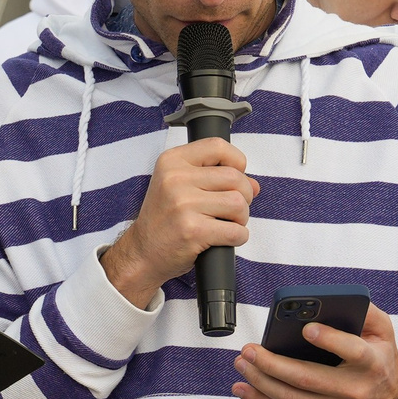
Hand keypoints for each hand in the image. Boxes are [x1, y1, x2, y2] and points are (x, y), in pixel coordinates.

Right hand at [100, 137, 256, 308]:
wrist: (142, 252)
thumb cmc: (164, 219)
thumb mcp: (180, 187)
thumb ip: (216, 178)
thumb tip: (254, 185)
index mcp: (171, 161)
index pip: (217, 146)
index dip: (237, 161)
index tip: (235, 177)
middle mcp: (175, 179)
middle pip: (235, 177)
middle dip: (243, 196)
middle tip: (231, 209)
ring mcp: (183, 205)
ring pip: (238, 204)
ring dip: (241, 218)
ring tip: (226, 223)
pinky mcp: (193, 231)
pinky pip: (236, 231)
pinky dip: (238, 237)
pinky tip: (224, 239)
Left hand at [233, 305, 397, 398]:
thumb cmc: (381, 360)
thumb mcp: (384, 332)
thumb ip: (365, 313)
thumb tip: (334, 300)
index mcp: (372, 363)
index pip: (353, 351)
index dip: (330, 340)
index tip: (307, 328)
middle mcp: (353, 389)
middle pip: (309, 379)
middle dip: (274, 365)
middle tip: (250, 350)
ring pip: (292, 398)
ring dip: (261, 381)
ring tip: (242, 363)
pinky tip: (243, 388)